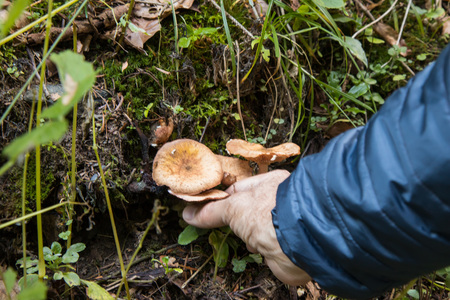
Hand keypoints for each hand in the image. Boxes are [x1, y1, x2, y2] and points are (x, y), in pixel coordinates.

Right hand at [182, 170, 310, 285]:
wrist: (298, 242)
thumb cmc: (269, 213)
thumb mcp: (232, 208)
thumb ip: (210, 211)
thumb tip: (188, 214)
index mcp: (268, 184)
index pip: (239, 189)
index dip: (221, 198)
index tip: (205, 207)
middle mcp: (278, 202)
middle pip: (248, 209)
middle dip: (234, 218)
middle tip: (218, 222)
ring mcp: (282, 224)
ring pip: (257, 228)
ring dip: (248, 234)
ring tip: (243, 235)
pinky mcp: (285, 245)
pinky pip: (266, 245)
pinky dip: (259, 248)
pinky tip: (255, 248)